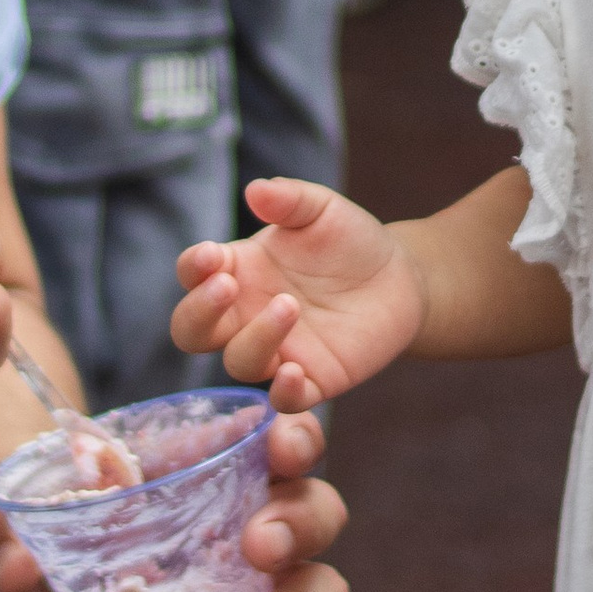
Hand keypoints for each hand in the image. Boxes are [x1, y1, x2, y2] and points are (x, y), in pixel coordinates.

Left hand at [0, 403, 348, 591]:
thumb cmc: (59, 575)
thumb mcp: (20, 557)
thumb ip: (0, 549)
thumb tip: (12, 559)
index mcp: (214, 478)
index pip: (276, 438)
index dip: (295, 429)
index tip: (283, 429)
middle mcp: (256, 536)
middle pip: (316, 510)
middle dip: (299, 519)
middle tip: (260, 542)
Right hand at [169, 173, 426, 402]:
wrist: (400, 278)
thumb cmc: (349, 240)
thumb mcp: (322, 210)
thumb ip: (290, 200)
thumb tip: (256, 190)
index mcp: (238, 270)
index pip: (192, 275)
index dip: (192, 268)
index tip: (211, 255)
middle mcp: (246, 315)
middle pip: (192, 331)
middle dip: (199, 312)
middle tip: (227, 286)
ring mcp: (276, 350)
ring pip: (238, 362)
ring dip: (255, 338)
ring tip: (290, 305)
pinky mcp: (312, 380)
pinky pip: (285, 401)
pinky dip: (283, 392)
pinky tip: (294, 371)